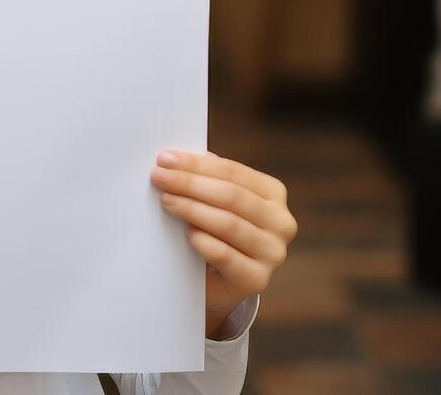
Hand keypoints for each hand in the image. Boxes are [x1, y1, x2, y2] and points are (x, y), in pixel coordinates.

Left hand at [150, 149, 296, 338]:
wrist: (218, 283)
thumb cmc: (215, 232)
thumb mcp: (215, 201)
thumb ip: (206, 179)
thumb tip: (175, 158)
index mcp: (273, 194)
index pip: (233, 171)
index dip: (197, 164)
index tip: (165, 159)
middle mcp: (281, 222)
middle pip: (231, 195)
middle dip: (190, 183)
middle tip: (159, 178)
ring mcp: (273, 252)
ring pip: (229, 224)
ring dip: (192, 209)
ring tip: (167, 201)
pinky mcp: (257, 279)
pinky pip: (227, 256)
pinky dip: (204, 242)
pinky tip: (187, 233)